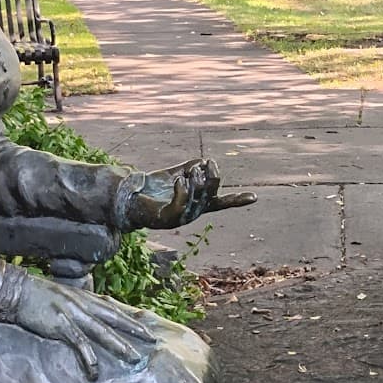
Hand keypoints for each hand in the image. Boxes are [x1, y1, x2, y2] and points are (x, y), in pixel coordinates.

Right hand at [13, 274, 155, 378]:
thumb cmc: (39, 295)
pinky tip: (95, 372)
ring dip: (119, 345)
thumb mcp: (65, 296)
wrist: (18, 292)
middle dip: (135, 330)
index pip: (114, 309)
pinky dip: (88, 359)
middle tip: (153, 340)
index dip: (132, 319)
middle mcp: (84, 305)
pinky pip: (79, 344)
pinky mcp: (61, 326)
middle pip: (115, 319)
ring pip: (103, 332)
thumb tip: (94, 313)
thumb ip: (80, 305)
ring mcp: (74, 315)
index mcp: (85, 299)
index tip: (147, 328)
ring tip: (134, 358)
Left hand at [125, 158, 255, 230]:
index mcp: (197, 203)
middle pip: (212, 193)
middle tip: (205, 164)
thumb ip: (191, 167)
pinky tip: (180, 180)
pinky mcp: (168, 219)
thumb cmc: (152, 188)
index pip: (221, 201)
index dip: (237, 200)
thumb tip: (204, 162)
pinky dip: (184, 189)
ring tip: (188, 172)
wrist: (127, 198)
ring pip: (199, 197)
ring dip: (196, 180)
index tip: (255, 197)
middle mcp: (193, 212)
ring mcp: (181, 217)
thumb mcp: (175, 173)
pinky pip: (182, 203)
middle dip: (211, 176)